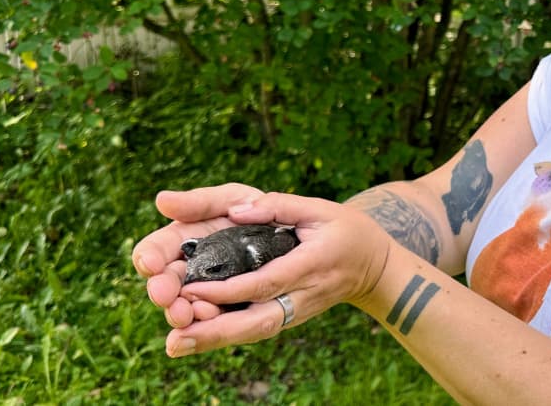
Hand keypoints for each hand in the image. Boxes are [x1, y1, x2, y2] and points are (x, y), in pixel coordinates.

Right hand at [132, 183, 265, 330]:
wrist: (302, 235)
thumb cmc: (262, 212)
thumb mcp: (233, 199)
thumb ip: (201, 203)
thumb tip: (162, 201)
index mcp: (185, 241)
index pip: (156, 251)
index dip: (149, 257)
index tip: (151, 264)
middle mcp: (194, 273)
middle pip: (168, 288)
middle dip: (164, 294)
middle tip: (165, 298)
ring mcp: (215, 298)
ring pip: (196, 313)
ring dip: (187, 317)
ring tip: (186, 315)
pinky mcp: (242, 316)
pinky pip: (228, 327)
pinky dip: (216, 331)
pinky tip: (207, 331)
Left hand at [133, 186, 391, 356]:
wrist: (374, 266)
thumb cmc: (346, 231)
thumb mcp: (319, 208)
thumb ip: (278, 206)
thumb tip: (236, 210)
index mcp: (312, 264)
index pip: (267, 282)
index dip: (230, 289)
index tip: (193, 288)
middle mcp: (303, 295)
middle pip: (258, 321)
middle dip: (216, 331)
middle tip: (176, 337)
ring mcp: (297, 311)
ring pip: (255, 332)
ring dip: (215, 340)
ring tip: (176, 344)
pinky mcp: (290, 317)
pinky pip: (257, 330)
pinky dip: (226, 337)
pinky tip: (194, 340)